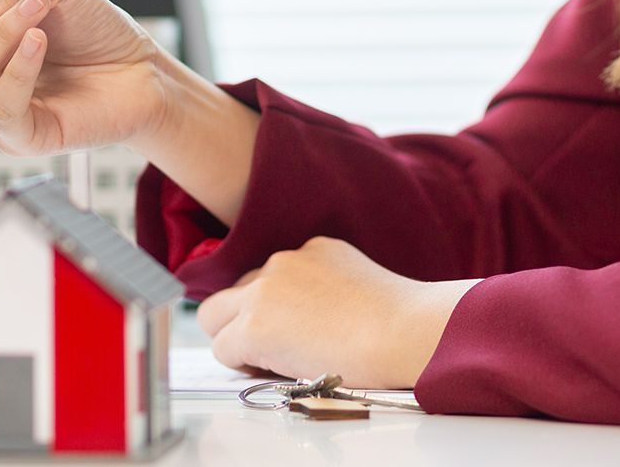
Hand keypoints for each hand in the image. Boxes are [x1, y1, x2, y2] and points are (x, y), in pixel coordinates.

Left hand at [197, 237, 478, 388]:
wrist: (403, 333)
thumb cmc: (397, 322)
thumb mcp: (357, 283)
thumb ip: (323, 287)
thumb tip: (308, 317)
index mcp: (311, 250)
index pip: (270, 275)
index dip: (272, 306)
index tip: (289, 327)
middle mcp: (281, 263)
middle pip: (235, 290)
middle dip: (243, 317)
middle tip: (270, 346)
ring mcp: (263, 291)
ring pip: (216, 315)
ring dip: (235, 337)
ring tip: (268, 360)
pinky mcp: (254, 326)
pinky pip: (224, 347)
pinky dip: (239, 362)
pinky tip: (267, 370)